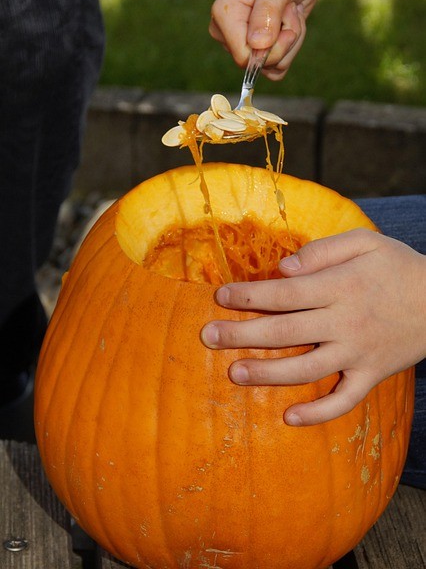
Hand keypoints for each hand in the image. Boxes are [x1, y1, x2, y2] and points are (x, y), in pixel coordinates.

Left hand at [201, 229, 425, 424]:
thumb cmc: (397, 266)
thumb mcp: (365, 242)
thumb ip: (322, 251)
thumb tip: (282, 269)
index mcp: (339, 286)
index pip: (283, 294)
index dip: (248, 296)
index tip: (220, 297)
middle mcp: (345, 321)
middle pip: (285, 331)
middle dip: (242, 334)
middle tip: (208, 337)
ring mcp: (358, 352)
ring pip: (306, 368)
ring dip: (268, 373)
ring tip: (234, 374)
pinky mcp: (372, 374)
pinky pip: (345, 400)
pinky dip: (319, 413)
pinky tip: (289, 418)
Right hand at [209, 0, 321, 79]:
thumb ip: (266, 13)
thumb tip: (257, 46)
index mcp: (224, 15)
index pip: (243, 56)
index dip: (270, 48)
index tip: (285, 19)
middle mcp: (228, 32)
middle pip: (257, 64)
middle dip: (284, 42)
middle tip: (289, 10)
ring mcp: (244, 43)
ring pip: (271, 67)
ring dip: (291, 42)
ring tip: (291, 13)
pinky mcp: (259, 50)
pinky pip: (277, 69)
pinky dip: (292, 49)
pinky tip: (291, 24)